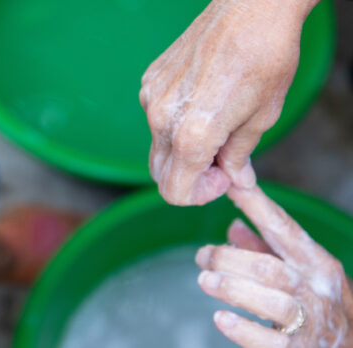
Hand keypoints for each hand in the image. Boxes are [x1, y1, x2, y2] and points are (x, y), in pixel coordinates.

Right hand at [139, 0, 316, 205]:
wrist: (251, 9)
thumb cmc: (265, 58)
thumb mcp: (262, 118)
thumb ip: (239, 157)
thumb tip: (236, 180)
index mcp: (192, 136)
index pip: (174, 191)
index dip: (200, 194)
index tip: (222, 177)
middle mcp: (162, 118)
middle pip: (160, 173)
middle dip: (190, 175)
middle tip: (221, 157)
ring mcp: (152, 97)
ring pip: (158, 145)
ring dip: (182, 148)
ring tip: (215, 124)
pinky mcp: (150, 81)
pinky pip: (156, 117)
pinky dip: (175, 122)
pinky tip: (202, 100)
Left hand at [195, 186, 352, 346]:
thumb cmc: (317, 306)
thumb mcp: (301, 273)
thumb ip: (266, 251)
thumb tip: (233, 226)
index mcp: (316, 263)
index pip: (284, 229)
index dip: (257, 205)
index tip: (231, 185)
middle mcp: (317, 290)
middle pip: (270, 267)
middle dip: (229, 258)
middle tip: (202, 256)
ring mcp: (311, 323)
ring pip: (272, 301)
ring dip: (232, 288)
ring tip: (205, 281)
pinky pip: (269, 341)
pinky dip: (243, 329)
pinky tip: (220, 318)